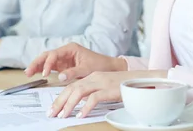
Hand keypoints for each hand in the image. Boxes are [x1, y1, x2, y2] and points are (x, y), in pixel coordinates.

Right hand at [25, 42, 126, 81]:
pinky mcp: (64, 66)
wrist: (108, 68)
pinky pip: (51, 67)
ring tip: (28, 73)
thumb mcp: (87, 69)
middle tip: (28, 72)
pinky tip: (36, 74)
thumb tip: (61, 77)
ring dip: (38, 66)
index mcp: (70, 49)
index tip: (45, 74)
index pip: (54, 54)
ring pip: (47, 60)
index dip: (48, 64)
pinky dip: (43, 70)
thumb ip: (73, 72)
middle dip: (37, 63)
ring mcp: (64, 59)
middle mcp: (65, 52)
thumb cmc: (99, 65)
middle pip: (47, 55)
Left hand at [49, 70, 165, 118]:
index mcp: (91, 77)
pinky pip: (94, 98)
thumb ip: (92, 93)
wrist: (141, 79)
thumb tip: (80, 104)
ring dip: (69, 105)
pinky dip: (85, 107)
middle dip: (59, 102)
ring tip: (63, 116)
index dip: (60, 98)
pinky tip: (80, 115)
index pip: (71, 87)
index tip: (53, 109)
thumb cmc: (123, 86)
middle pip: (71, 89)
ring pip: (79, 92)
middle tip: (52, 114)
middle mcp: (94, 78)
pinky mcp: (109, 89)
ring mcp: (101, 83)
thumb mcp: (104, 88)